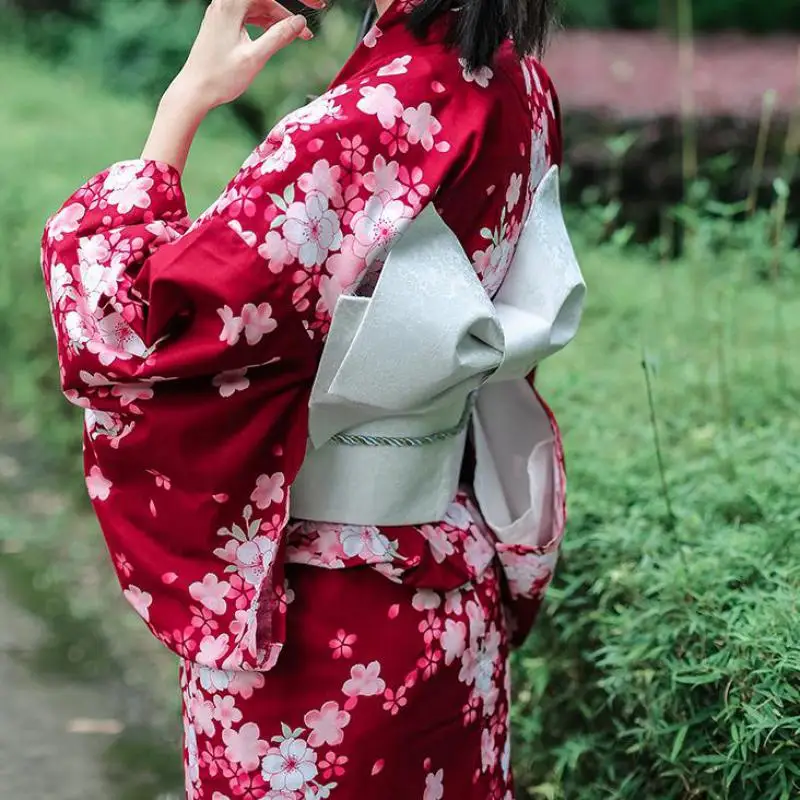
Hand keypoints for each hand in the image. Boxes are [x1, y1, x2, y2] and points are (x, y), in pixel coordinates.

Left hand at [176, 0, 320, 111]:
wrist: (193, 91)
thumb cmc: (220, 77)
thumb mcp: (255, 57)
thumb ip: (279, 36)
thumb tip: (300, 22)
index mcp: (231, 4)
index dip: (297, 0)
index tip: (318, 5)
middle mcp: (224, 2)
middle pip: (264, 0)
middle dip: (288, 11)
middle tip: (310, 24)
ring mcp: (222, 12)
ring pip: (258, 7)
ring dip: (278, 19)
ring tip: (298, 37)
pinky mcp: (222, 23)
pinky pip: (249, 15)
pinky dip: (265, 24)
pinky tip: (278, 36)